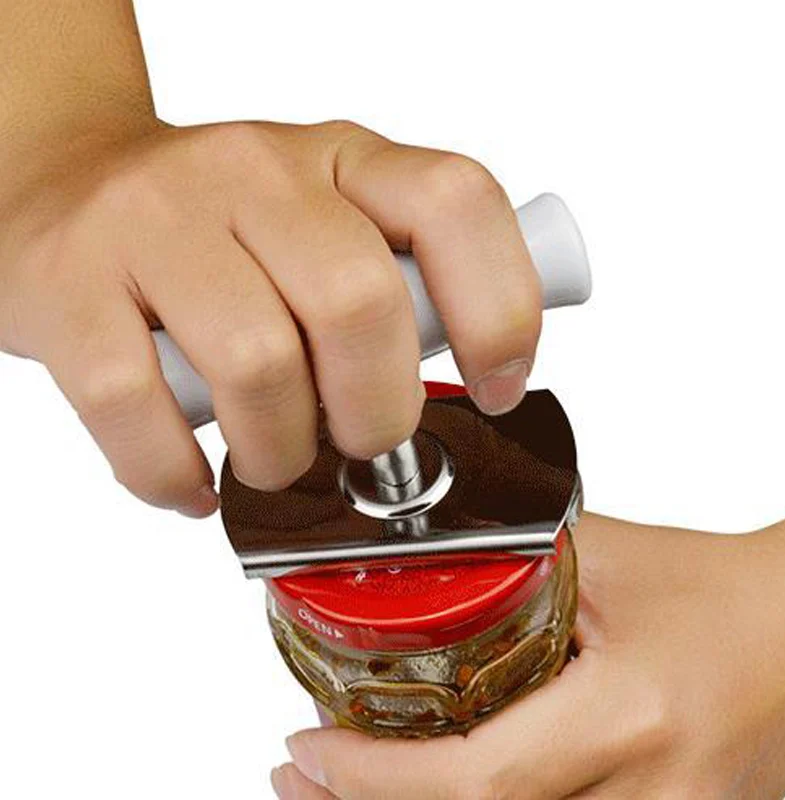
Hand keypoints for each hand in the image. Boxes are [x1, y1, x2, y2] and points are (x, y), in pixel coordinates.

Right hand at [0, 120, 539, 515]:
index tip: (497, 388)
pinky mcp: (71, 281)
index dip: (500, 312)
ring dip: (280, 453)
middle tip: (362, 445)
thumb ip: (401, 283)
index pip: (454, 205)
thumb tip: (475, 382)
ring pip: (257, 365)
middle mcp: (255, 174)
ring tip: (273, 461)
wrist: (69, 183)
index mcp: (342, 160)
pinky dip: (176, 470)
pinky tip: (193, 476)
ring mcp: (158, 221)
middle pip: (358, 305)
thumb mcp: (327, 219)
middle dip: (378, 416)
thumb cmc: (219, 228)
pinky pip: (137, 406)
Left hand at [276, 513, 784, 798]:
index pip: (479, 779)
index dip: (377, 777)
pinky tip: (438, 792)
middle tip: (295, 784)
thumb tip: (433, 547)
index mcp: (633, 717)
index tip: (309, 748)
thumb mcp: (610, 555)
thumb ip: (518, 551)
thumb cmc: (722, 591)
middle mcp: (650, 795)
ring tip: (339, 795)